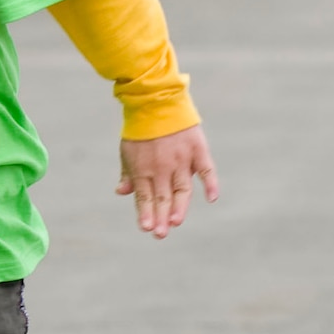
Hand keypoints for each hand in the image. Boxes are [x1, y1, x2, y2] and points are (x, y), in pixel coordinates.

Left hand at [115, 123, 220, 238]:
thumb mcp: (127, 150)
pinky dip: (211, 183)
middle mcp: (162, 166)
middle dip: (160, 217)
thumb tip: (121, 192)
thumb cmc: (141, 128)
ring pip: (181, 189)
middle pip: (162, 197)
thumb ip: (127, 173)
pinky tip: (212, 198)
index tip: (146, 228)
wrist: (156, 99)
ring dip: (179, 206)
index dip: (146, 213)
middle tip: (160, 234)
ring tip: (176, 221)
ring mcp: (181, 158)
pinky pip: (206, 169)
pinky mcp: (197, 149)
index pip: (145, 197)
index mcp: (143, 168)